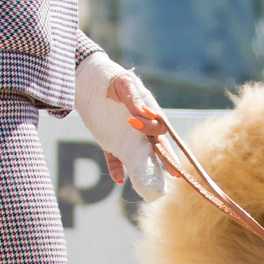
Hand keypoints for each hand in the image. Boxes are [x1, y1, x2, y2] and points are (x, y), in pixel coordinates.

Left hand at [75, 54, 171, 198]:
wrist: (88, 82)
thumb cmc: (112, 79)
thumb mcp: (124, 84)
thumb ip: (134, 97)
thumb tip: (143, 112)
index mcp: (148, 113)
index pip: (160, 129)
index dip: (157, 135)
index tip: (139, 127)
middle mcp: (140, 129)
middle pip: (155, 147)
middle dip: (165, 161)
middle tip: (174, 175)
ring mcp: (125, 137)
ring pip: (137, 156)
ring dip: (143, 170)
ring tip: (149, 185)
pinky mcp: (109, 142)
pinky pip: (114, 158)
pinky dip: (116, 168)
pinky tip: (119, 179)